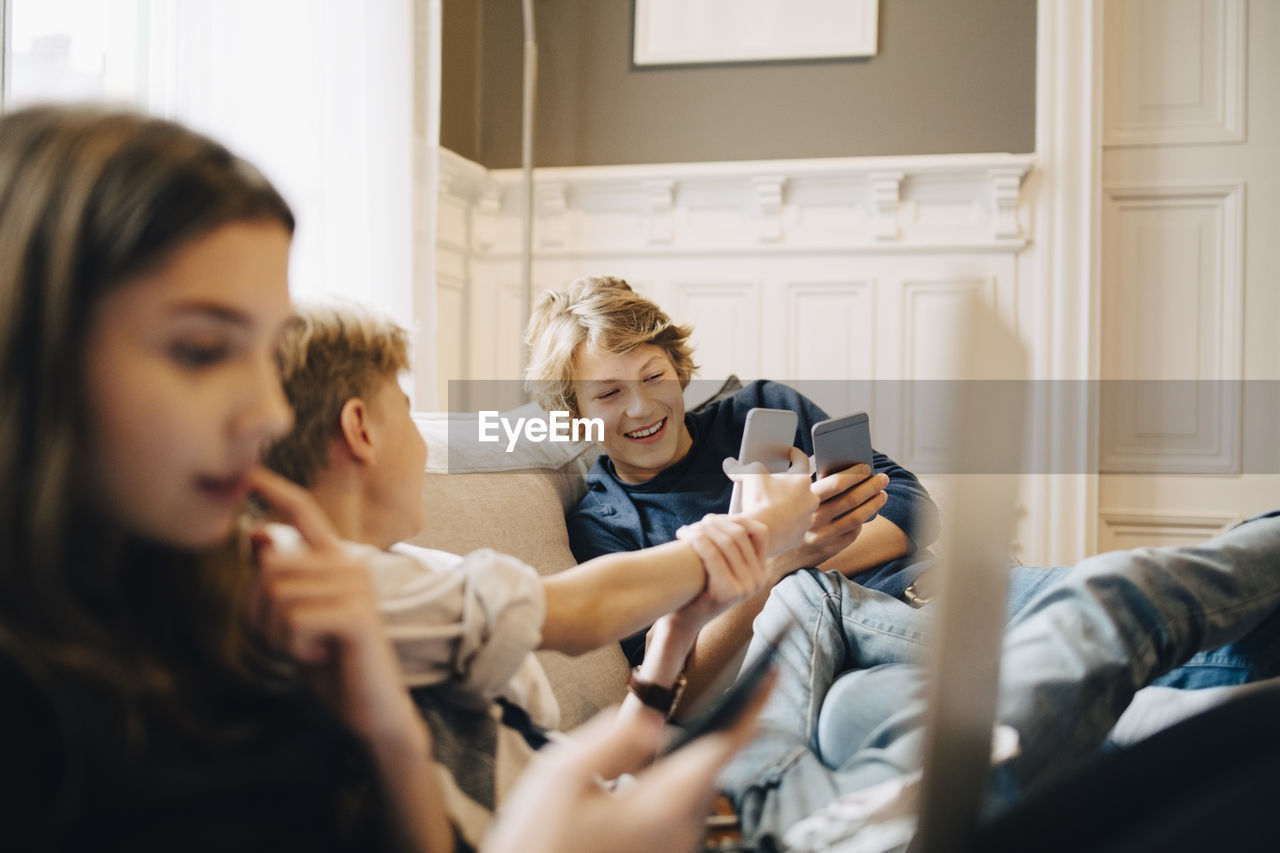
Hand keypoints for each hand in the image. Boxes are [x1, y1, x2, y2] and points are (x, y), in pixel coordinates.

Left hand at [246, 466, 423, 748]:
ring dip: (278, 634)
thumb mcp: (293, 620)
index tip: (248, 471)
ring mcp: (356, 586)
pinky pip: (295, 620)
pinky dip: (294, 646)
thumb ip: (279, 581)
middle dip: (261, 613)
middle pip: (270, 568)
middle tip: (290, 640)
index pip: (304, 513)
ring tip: (307, 648)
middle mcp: (349, 564)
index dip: (275, 490)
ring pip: (278, 596)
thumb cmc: (330, 662)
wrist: (368, 708)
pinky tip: (318, 656)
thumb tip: (257, 535)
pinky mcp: (357, 614)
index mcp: (334, 561)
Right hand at [485, 679, 772, 852]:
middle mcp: (679, 832)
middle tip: (714, 695)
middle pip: (708, 769)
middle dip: (711, 732)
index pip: (724, 746)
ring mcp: (672, 852)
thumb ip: (613, 739)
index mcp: (663, 804)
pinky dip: (666, 792)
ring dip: (683, 765)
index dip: (753, 707)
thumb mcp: (562, 776)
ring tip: (661, 740)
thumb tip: (653, 718)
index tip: (773, 674)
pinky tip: (633, 785)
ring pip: (690, 794)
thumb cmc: (537, 843)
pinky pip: (673, 818)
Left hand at [662, 514, 770, 640]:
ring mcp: (747, 587)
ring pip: (726, 542)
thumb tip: (719, 518)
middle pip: (740, 534)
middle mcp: (759, 579)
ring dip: (703, 530)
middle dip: (715, 523)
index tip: (714, 519)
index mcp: (760, 570)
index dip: (738, 518)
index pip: (761, 531)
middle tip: (695, 525)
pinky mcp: (729, 592)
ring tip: (686, 531)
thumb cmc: (698, 587)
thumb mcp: (720, 565)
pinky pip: (714, 556)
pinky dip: (698, 541)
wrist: (684, 621)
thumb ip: (728, 547)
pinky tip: (684, 537)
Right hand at [724, 447, 818, 556]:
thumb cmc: (760, 502)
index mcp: (801, 480)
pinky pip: (794, 526)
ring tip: (771, 505)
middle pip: (800, 486)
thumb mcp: (749, 476)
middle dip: (788, 484)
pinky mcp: (800, 535)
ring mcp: (807, 518)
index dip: (794, 454)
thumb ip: (741, 467)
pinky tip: (774, 523)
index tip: (789, 452)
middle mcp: (810, 499)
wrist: (760, 535)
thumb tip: (730, 463)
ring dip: (789, 505)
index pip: (802, 460)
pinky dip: (786, 524)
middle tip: (773, 484)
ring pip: (799, 507)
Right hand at [769, 463, 888, 579]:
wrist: (760, 547)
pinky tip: (866, 515)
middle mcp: (815, 517)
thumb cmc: (763, 510)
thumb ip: (791, 467)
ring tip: (882, 495)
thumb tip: (805, 454)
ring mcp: (821, 535)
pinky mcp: (825, 549)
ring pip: (855, 518)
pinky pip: (850, 535)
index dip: (855, 474)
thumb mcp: (767, 484)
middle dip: (870, 486)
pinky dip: (860, 523)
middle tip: (882, 478)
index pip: (837, 483)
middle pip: (851, 499)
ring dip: (872, 505)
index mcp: (804, 499)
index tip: (866, 467)